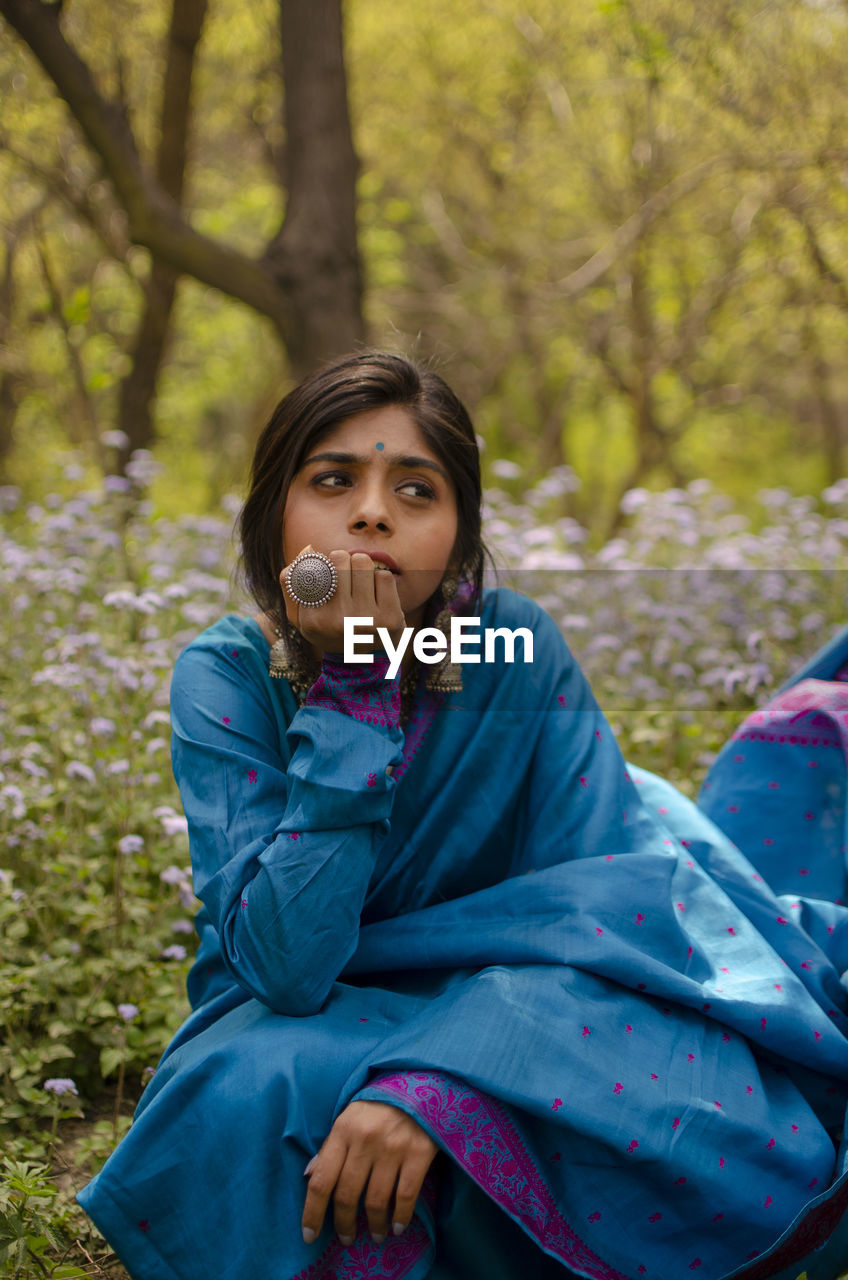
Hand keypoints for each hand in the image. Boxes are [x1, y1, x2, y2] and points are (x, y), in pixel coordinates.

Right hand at [281, 545, 405, 658]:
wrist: (361, 663)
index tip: (331, 574)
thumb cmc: (327, 631)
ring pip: (364, 562)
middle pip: (341, 558)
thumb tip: (308, 548)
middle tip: (347, 576)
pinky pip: (384, 576)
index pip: (319, 566)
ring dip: (362, 568)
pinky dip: (379, 580)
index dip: (326, 563)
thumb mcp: (300, 615)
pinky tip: (376, 595)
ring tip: (361, 585)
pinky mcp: (390, 619)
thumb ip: (291, 582)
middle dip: (344, 561)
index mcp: (314, 619)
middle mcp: (340, 621)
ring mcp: (367, 621)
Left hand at [301, 1100, 437, 1246]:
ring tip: (376, 1235)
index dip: (312, 1213)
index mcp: (343, 1130)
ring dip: (374, 1225)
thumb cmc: (379, 1103)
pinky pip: (405, 1195)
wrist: (421, 1081)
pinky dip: (400, 1217)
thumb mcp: (349, 1117)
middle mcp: (365, 1140)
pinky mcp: (419, 1152)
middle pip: (347, 1194)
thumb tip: (309, 1176)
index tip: (310, 1236)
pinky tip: (398, 1227)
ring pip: (375, 1200)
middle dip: (344, 1224)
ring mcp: (393, 1147)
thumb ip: (330, 1146)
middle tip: (346, 1238)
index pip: (321, 1180)